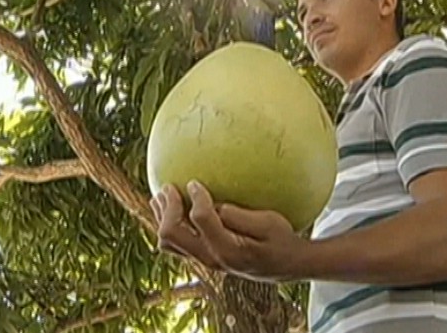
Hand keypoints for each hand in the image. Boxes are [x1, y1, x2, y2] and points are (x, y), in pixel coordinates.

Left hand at [150, 181, 308, 281]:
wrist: (286, 264)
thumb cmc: (280, 239)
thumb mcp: (269, 223)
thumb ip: (241, 216)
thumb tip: (217, 205)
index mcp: (227, 249)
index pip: (199, 219)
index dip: (194, 197)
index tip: (194, 181)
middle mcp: (210, 258)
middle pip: (171, 235)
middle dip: (166, 209)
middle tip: (167, 187)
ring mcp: (205, 260)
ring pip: (168, 242)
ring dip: (161, 218)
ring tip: (160, 196)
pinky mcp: (204, 257)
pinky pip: (176, 244)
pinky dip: (168, 225)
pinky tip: (171, 209)